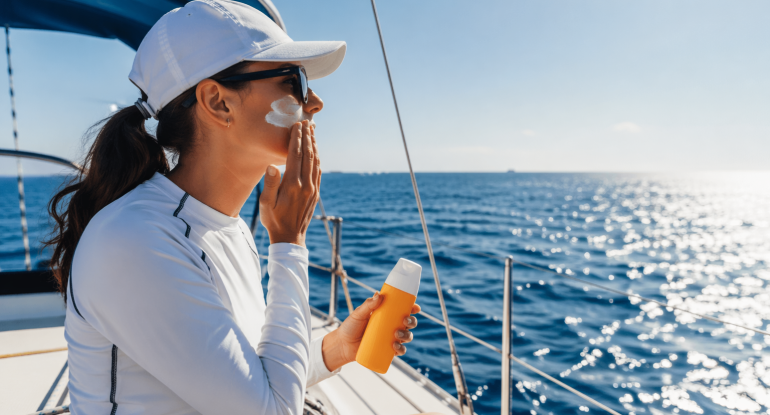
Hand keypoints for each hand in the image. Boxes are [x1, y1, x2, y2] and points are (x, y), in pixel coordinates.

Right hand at [259, 121, 319, 245]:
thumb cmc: (274, 219)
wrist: (290, 237)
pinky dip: (317, 158)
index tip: (297, 125)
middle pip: (308, 155)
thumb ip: (270, 184)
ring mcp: (313, 189)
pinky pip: (318, 171)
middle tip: (306, 122)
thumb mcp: (266, 203)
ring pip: (315, 162)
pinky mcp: (316, 193)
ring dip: (314, 145)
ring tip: (312, 132)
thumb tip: (272, 166)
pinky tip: (315, 151)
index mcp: (292, 185)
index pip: (295, 155)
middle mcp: (305, 185)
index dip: (296, 138)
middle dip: (307, 137)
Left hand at [321, 291, 421, 371]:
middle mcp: (391, 326)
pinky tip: (396, 347)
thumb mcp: (358, 313)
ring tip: (397, 334)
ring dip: (407, 336)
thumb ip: (368, 304)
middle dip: (412, 322)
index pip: (404, 310)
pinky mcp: (387, 351)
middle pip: (409, 324)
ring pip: (407, 337)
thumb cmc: (350, 326)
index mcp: (388, 315)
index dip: (413, 308)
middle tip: (404, 321)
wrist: (342, 345)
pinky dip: (401, 349)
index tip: (416, 308)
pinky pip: (399, 351)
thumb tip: (379, 294)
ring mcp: (390, 339)